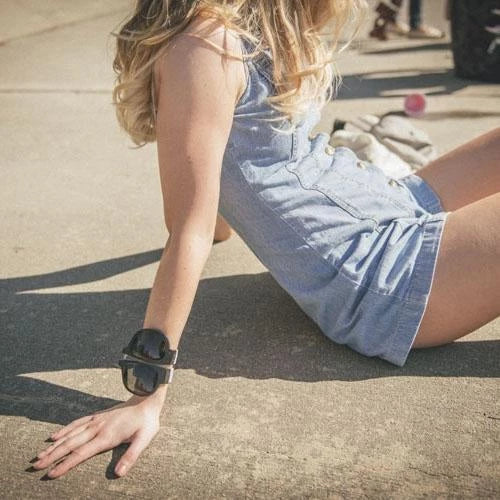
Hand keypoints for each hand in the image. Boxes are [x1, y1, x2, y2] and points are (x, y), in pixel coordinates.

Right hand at [31, 388, 166, 478]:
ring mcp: (96, 420)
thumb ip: (131, 456)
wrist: (147, 398)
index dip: (65, 464)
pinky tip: (55, 436)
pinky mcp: (98, 416)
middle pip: (71, 444)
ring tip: (39, 455)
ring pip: (71, 434)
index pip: (81, 453)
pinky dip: (65, 429)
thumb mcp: (144, 440)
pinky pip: (77, 423)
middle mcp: (98, 428)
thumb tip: (119, 474)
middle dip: (52, 456)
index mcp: (107, 436)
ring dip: (54, 445)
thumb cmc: (147, 422)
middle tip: (35, 467)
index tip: (50, 474)